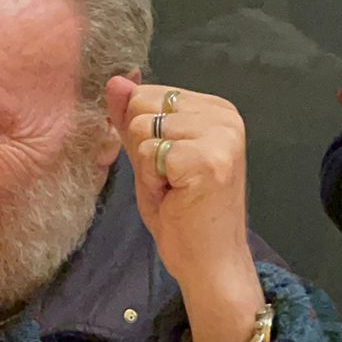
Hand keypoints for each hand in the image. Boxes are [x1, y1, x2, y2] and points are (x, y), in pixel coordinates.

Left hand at [107, 78, 264, 341]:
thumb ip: (133, 118)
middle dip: (143, 149)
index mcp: (217, 108)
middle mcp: (226, 115)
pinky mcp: (207, 159)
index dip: (144, 135)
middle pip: (144, 106)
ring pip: (143, 129)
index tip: (169, 166)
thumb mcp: (150, 158)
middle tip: (170, 182)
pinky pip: (148, 153)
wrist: (210, 262)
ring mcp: (221, 136)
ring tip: (173, 190)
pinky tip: (175, 197)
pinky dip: (151, 181)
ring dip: (147, 167)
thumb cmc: (182, 214)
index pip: (150, 93)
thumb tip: (115, 79)